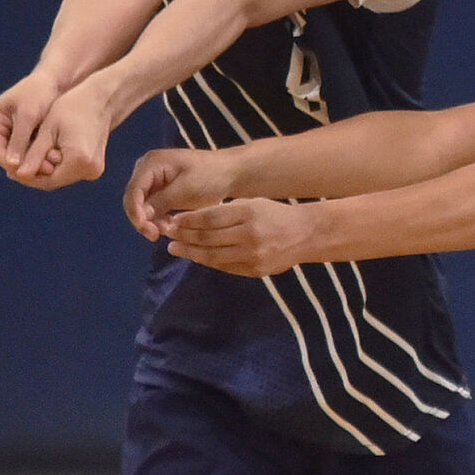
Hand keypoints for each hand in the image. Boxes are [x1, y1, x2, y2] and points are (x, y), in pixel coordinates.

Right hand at [0, 71, 64, 176]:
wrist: (52, 81)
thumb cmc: (39, 92)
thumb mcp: (28, 115)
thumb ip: (20, 139)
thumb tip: (12, 165)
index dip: (16, 164)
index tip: (34, 172)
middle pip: (7, 157)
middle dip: (27, 164)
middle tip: (48, 171)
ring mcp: (3, 136)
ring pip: (18, 158)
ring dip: (35, 162)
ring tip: (53, 167)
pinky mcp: (17, 139)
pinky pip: (26, 153)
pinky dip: (38, 157)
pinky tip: (53, 162)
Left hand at [9, 78, 114, 190]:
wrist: (101, 100)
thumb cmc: (73, 108)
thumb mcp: (49, 130)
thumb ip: (34, 155)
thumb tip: (18, 174)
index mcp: (79, 160)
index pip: (46, 180)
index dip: (26, 177)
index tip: (9, 170)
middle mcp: (90, 169)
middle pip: (54, 181)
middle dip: (33, 175)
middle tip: (12, 168)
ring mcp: (95, 169)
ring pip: (61, 177)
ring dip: (43, 172)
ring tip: (23, 163)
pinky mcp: (95, 167)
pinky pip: (70, 172)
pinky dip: (55, 167)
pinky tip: (40, 159)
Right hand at [124, 148, 243, 240]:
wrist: (233, 173)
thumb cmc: (211, 176)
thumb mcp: (186, 189)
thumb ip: (161, 202)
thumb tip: (141, 216)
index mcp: (151, 163)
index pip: (133, 191)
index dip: (135, 213)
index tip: (147, 230)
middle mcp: (148, 169)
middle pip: (135, 199)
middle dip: (143, 219)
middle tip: (156, 236)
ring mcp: (155, 180)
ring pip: (143, 207)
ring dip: (152, 221)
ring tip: (167, 231)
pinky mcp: (163, 191)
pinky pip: (154, 208)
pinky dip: (159, 219)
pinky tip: (170, 227)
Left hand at [159, 198, 306, 276]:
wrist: (306, 234)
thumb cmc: (276, 214)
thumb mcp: (253, 203)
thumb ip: (227, 211)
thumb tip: (194, 219)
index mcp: (249, 213)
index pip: (210, 218)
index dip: (189, 221)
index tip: (173, 220)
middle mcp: (249, 234)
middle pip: (208, 237)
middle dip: (185, 236)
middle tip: (168, 234)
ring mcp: (252, 255)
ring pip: (213, 255)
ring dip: (190, 252)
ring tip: (175, 248)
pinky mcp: (255, 270)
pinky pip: (225, 267)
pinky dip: (208, 261)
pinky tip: (196, 256)